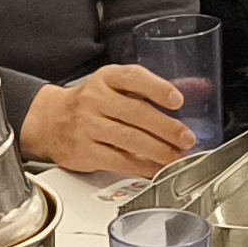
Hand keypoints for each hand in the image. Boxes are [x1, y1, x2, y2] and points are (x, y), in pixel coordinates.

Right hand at [17, 66, 194, 177]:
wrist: (50, 120)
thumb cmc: (91, 102)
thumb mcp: (116, 86)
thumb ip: (152, 88)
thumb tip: (198, 88)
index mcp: (107, 79)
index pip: (133, 78)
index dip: (157, 88)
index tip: (178, 100)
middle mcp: (95, 100)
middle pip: (135, 113)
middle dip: (166, 128)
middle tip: (186, 138)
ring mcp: (88, 126)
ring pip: (128, 139)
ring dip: (158, 150)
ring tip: (176, 156)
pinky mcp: (85, 151)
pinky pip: (117, 161)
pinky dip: (141, 167)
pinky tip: (155, 168)